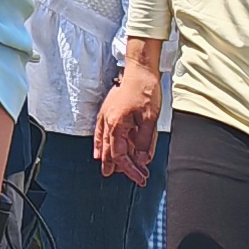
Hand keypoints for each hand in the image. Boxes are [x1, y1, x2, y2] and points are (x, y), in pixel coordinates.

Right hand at [91, 55, 161, 180]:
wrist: (140, 69)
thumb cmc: (145, 89)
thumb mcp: (150, 119)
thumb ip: (145, 142)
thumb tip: (142, 160)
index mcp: (117, 125)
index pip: (120, 156)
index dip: (130, 170)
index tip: (141, 178)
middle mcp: (108, 122)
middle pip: (111, 152)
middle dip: (122, 168)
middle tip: (132, 178)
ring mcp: (106, 116)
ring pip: (105, 143)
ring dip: (110, 158)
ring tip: (111, 171)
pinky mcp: (108, 111)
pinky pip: (101, 132)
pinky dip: (100, 144)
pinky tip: (99, 151)